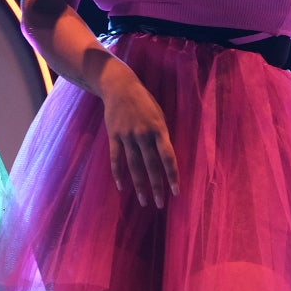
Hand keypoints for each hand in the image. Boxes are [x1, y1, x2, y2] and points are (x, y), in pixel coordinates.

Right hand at [99, 71, 178, 208]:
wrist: (119, 86)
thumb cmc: (144, 101)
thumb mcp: (159, 115)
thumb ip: (162, 135)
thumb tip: (166, 158)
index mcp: (158, 129)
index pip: (168, 157)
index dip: (172, 176)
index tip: (176, 192)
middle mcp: (143, 134)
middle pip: (151, 165)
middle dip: (156, 186)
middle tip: (160, 204)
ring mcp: (127, 135)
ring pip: (134, 166)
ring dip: (139, 185)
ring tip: (143, 201)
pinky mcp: (114, 135)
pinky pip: (116, 158)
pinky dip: (118, 173)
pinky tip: (121, 187)